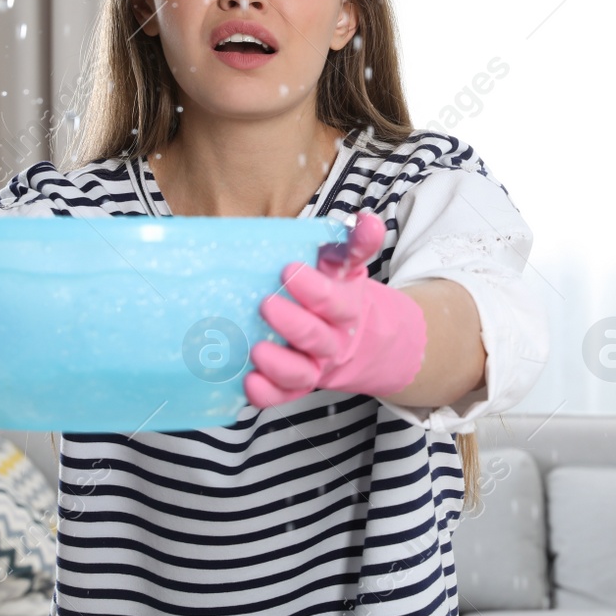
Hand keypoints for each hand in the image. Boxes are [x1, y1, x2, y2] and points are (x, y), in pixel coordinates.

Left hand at [246, 212, 427, 408]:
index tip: (288, 269)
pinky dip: (266, 394)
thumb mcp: (349, 266)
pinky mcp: (294, 385)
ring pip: (301, 375)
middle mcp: (332, 341)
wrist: (355, 338)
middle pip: (316, 338)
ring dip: (279, 365)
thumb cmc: (339, 292)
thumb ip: (356, 243)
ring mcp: (313, 366)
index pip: (334, 301)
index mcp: (346, 309)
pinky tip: (248, 382)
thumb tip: (367, 219)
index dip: (313, 289)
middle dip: (292, 323)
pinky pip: (282, 396)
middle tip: (266, 304)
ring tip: (256, 350)